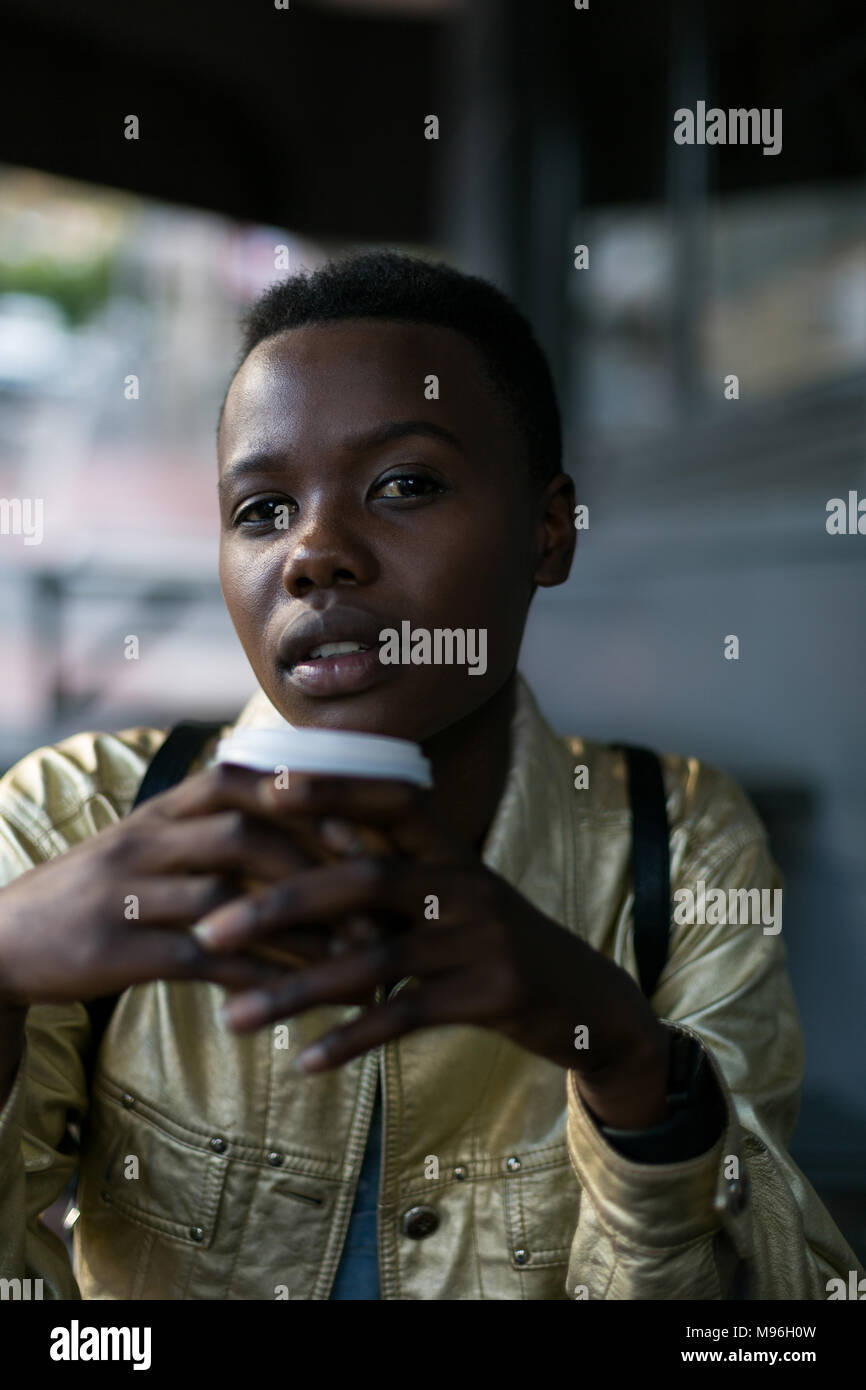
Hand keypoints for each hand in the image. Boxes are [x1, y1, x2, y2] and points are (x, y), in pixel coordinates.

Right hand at [0, 763, 375, 1005]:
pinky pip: (203, 964)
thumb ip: (210, 827)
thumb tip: (295, 817)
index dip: (305, 798)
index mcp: (160, 810)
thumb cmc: (97, 893)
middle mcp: (146, 841)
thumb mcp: (149, 844)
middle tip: (377, 893)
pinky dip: (258, 980)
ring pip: (230, 902)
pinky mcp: (119, 953)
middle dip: (318, 861)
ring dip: (303, 928)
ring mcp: (129, 895)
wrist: (2, 940)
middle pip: (244, 834)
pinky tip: (301, 997)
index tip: (366, 824)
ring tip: (360, 952)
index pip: (241, 782)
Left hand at [193, 776, 671, 1127]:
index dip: (330, 786)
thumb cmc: (490, 942)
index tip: (259, 785)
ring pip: (375, 957)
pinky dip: (353, 1038)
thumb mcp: (448, 895)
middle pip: (364, 877)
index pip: (390, 797)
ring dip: (297, 989)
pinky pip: (408, 1014)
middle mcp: (466, 881)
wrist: (583, 1000)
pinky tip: (304, 1062)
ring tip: (232, 1018)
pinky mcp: (493, 992)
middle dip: (280, 901)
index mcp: (450, 848)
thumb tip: (298, 854)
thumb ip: (389, 872)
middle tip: (207, 928)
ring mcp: (482, 936)